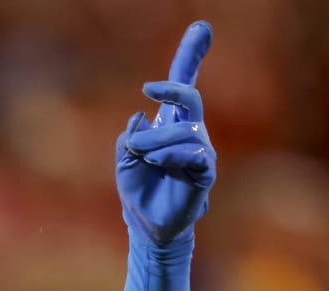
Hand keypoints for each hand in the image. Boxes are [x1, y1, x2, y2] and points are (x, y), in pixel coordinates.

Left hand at [117, 20, 215, 246]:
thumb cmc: (137, 189)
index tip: (201, 28)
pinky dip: (173, 155)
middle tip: (142, 114)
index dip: (192, 55)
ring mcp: (200, 151)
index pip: (185, 83)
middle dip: (169, 92)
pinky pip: (195, 155)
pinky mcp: (204, 173)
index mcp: (171, 122)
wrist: (146, 225)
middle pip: (190, 96)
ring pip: (184, 130)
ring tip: (142, 155)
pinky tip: (159, 161)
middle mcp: (190, 131)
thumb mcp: (124, 159)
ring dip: (157, 140)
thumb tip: (141, 118)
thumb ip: (129, 136)